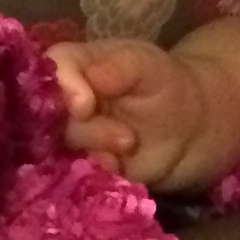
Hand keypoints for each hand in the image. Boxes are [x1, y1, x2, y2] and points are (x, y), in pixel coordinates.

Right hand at [49, 38, 209, 185]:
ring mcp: (71, 137)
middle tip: (125, 135)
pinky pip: (74, 175)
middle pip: (50, 115)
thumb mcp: (146, 65)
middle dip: (85, 128)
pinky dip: (97, 171)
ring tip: (130, 143)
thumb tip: (85, 83)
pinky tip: (121, 167)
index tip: (85, 106)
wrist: (189, 128)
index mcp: (74, 67)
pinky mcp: (82, 167)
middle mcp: (64, 102)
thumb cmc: (163, 84)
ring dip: (97, 149)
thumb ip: (116, 68)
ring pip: (61, 147)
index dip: (62, 87)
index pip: (51, 70)